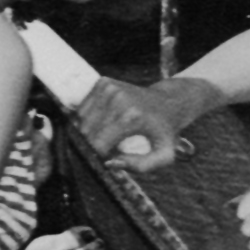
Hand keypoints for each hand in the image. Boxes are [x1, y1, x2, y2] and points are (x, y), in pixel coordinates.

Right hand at [75, 75, 215, 172]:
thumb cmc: (165, 133)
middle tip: (110, 147)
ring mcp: (109, 87)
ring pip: (80, 120)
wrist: (169, 102)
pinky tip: (104, 122)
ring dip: (89, 132)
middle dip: (93, 145)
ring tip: (108, 135)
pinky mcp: (103, 82)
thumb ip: (140, 166)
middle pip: (86, 132)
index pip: (98, 144)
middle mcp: (117, 99)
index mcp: (131, 117)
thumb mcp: (163, 155)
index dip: (100, 156)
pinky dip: (88, 119)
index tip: (110, 157)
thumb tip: (109, 163)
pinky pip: (82, 108)